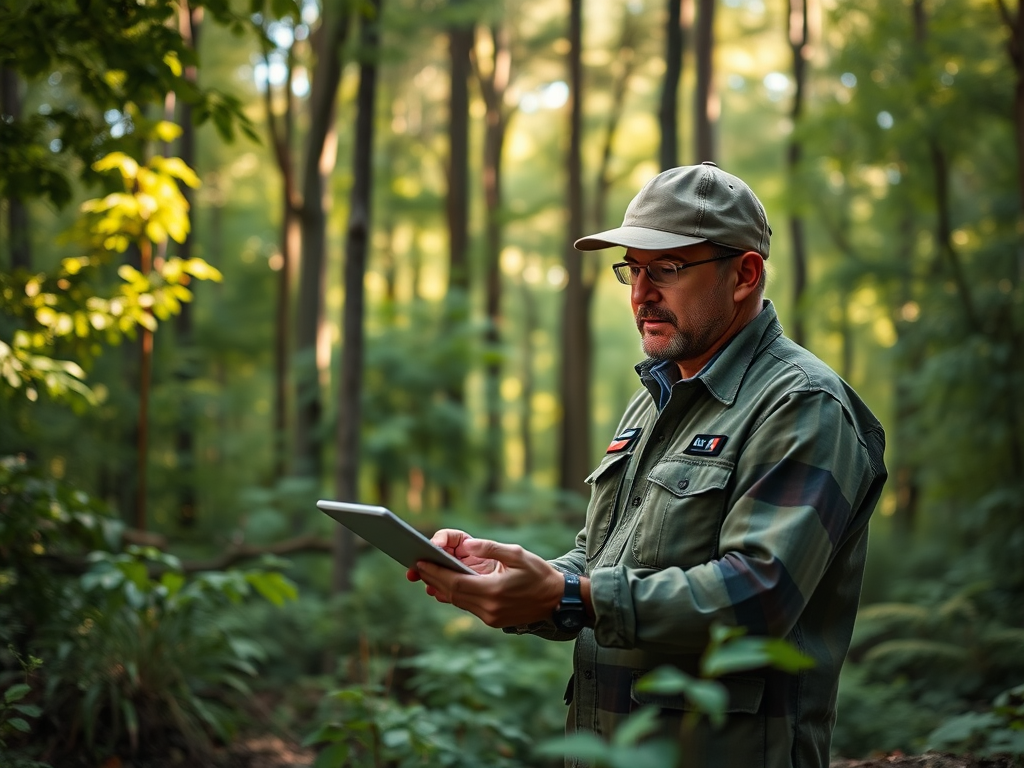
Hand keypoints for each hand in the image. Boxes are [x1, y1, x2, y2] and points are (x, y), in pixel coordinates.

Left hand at [411, 537, 565, 627]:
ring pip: (458, 602)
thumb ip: (490, 548)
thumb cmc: (539, 574)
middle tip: (418, 566)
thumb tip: (465, 545)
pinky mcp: (493, 620)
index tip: (421, 562)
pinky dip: (455, 595)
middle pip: (451, 594)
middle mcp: (489, 608)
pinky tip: (446, 585)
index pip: (455, 583)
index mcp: (494, 591)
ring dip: (441, 588)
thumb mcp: (518, 554)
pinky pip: (467, 606)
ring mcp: (490, 617)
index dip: (435, 573)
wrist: (557, 600)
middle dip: (433, 579)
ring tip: (427, 574)